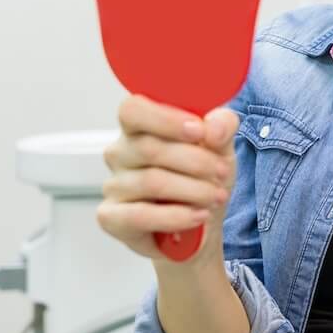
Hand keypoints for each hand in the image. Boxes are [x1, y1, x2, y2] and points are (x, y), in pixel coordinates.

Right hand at [98, 94, 239, 265]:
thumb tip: (213, 128)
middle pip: (149, 148)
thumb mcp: (221, 146)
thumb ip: (221, 126)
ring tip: (216, 197)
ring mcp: (113, 185)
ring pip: (151, 181)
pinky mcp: (111, 218)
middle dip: (195, 161)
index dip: (165, 119)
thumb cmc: (202, 177)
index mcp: (139, 127)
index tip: (199, 131)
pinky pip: (140, 216)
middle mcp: (120, 153)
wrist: (200, 223)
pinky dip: (176, 216)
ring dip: (193, 190)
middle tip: (221, 172)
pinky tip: (198, 215)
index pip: (133, 110)